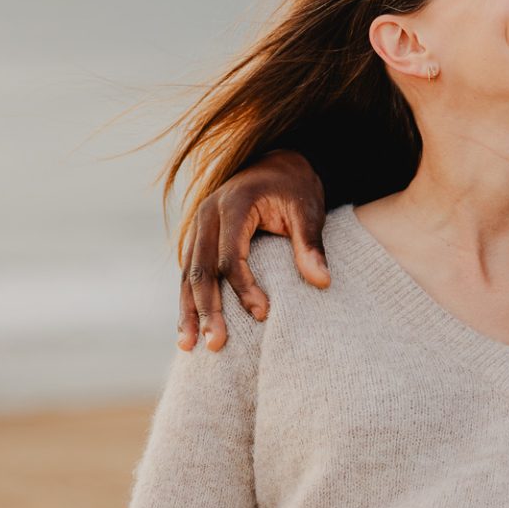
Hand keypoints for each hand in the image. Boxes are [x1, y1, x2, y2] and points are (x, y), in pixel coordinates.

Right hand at [178, 151, 328, 350]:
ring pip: (186, 274)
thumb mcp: (308, 209)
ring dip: (187, 311)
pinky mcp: (197, 237)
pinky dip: (187, 299)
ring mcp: (197, 225)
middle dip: (207, 309)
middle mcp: (207, 213)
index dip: (244, 288)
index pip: (231, 256)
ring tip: (188, 346)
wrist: (276, 161)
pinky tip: (188, 327)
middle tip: (215, 344)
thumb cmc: (295, 187)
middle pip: (200, 269)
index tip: (264, 314)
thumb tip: (322, 282)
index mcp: (234, 204)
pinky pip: (188, 271)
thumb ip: (311, 244)